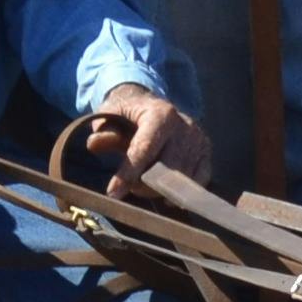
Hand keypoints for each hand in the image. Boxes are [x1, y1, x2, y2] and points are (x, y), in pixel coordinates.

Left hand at [79, 83, 213, 198]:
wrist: (153, 105)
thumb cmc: (128, 114)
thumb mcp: (110, 114)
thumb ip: (104, 130)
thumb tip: (94, 144)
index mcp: (161, 114)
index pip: (145, 148)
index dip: (128, 173)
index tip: (113, 193)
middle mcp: (185, 125)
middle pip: (165, 167)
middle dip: (143, 184)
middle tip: (128, 188)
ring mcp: (198, 140)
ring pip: (181, 178)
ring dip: (158, 190)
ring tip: (142, 186)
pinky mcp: (206, 153)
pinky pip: (198, 181)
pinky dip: (181, 193)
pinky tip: (165, 196)